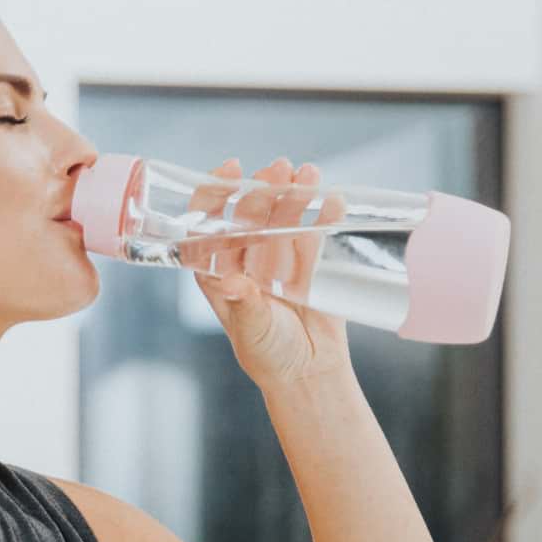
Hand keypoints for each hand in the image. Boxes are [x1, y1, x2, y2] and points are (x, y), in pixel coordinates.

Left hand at [190, 156, 351, 388]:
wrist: (310, 372)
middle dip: (263, 190)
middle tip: (278, 169)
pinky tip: (333, 200)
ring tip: (309, 175)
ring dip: (294, 194)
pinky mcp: (311, 263)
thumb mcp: (253, 331)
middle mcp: (246, 260)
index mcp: (219, 272)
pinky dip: (325, 216)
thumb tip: (233, 283)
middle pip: (250, 215)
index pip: (209, 225)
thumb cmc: (270, 356)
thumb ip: (245, 305)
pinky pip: (316, 233)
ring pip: (283, 217)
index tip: (229, 170)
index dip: (214, 195)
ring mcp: (279, 258)